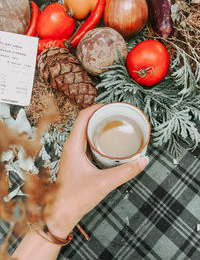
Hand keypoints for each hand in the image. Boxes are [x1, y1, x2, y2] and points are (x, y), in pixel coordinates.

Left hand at [44, 104, 148, 237]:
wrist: (61, 214)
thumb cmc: (75, 198)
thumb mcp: (104, 183)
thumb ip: (125, 172)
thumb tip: (143, 160)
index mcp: (73, 146)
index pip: (83, 116)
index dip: (98, 107)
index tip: (113, 106)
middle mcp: (72, 146)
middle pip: (85, 121)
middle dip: (102, 115)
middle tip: (119, 114)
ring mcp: (74, 153)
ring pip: (86, 132)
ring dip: (100, 126)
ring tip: (116, 125)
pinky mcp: (78, 161)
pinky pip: (88, 143)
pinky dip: (99, 138)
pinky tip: (110, 143)